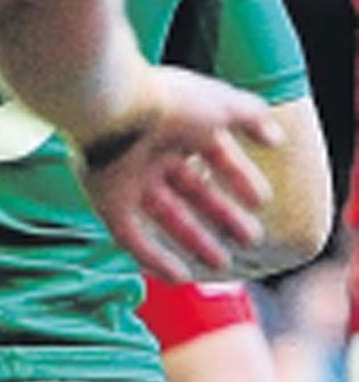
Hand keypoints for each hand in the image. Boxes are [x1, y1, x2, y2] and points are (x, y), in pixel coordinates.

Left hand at [75, 65, 281, 281]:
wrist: (112, 110)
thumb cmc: (169, 104)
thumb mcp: (222, 105)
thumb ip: (252, 117)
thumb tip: (275, 138)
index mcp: (177, 124)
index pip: (213, 155)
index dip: (239, 177)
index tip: (263, 201)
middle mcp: (151, 152)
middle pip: (191, 190)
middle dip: (221, 214)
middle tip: (251, 238)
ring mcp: (127, 178)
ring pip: (164, 215)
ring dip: (194, 239)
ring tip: (223, 262)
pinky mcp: (106, 202)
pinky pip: (131, 237)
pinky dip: (154, 257)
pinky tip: (179, 277)